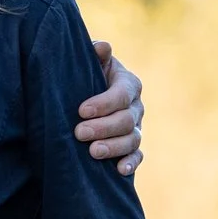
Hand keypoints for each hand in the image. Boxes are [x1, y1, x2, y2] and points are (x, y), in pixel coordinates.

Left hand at [74, 45, 143, 174]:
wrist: (82, 97)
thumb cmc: (84, 76)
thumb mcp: (88, 63)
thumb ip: (95, 54)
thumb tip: (102, 47)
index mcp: (128, 84)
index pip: (123, 94)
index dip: (104, 103)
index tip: (81, 110)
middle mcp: (136, 107)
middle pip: (126, 119)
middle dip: (103, 127)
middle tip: (79, 132)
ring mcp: (135, 128)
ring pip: (132, 140)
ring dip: (114, 147)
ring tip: (93, 152)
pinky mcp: (131, 147)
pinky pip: (138, 156)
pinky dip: (131, 163)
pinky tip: (119, 171)